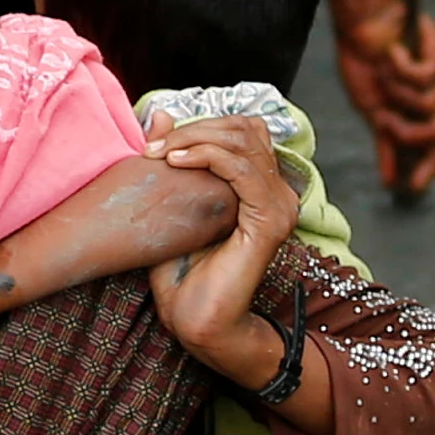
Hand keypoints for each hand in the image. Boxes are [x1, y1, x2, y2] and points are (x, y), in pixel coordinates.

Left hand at [146, 127, 295, 374]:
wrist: (194, 322)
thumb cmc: (182, 273)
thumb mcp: (173, 202)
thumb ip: (173, 156)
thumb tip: (161, 113)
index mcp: (261, 188)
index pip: (242, 130)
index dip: (201, 124)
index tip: (157, 140)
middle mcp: (279, 194)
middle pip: (245, 128)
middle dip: (196, 127)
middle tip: (155, 145)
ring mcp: (279, 207)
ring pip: (243, 141)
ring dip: (196, 139)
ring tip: (161, 153)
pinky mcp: (269, 222)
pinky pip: (242, 169)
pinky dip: (207, 156)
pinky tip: (177, 162)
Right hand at [341, 3, 434, 201]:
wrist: (361, 22)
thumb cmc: (366, 62)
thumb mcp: (374, 109)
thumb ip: (387, 141)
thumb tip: (390, 182)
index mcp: (430, 110)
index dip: (428, 167)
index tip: (409, 187)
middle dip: (407, 131)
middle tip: (384, 117)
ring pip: (427, 106)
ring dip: (397, 92)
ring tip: (387, 71)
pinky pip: (423, 78)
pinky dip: (401, 67)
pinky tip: (395, 53)